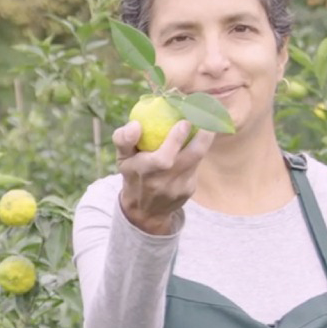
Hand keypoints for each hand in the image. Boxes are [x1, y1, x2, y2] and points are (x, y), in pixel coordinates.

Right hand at [113, 118, 214, 235]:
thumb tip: (136, 124)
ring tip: (205, 123)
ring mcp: (179, 187)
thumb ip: (123, 139)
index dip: (175, 140)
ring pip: (197, 159)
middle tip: (205, 116)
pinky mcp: (189, 190)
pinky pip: (196, 166)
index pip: (163, 159)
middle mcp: (164, 182)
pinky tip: (198, 141)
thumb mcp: (122, 159)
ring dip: (204, 140)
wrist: (145, 211)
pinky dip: (197, 152)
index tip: (184, 122)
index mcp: (145, 172)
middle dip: (203, 135)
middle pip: (192, 156)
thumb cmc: (134, 175)